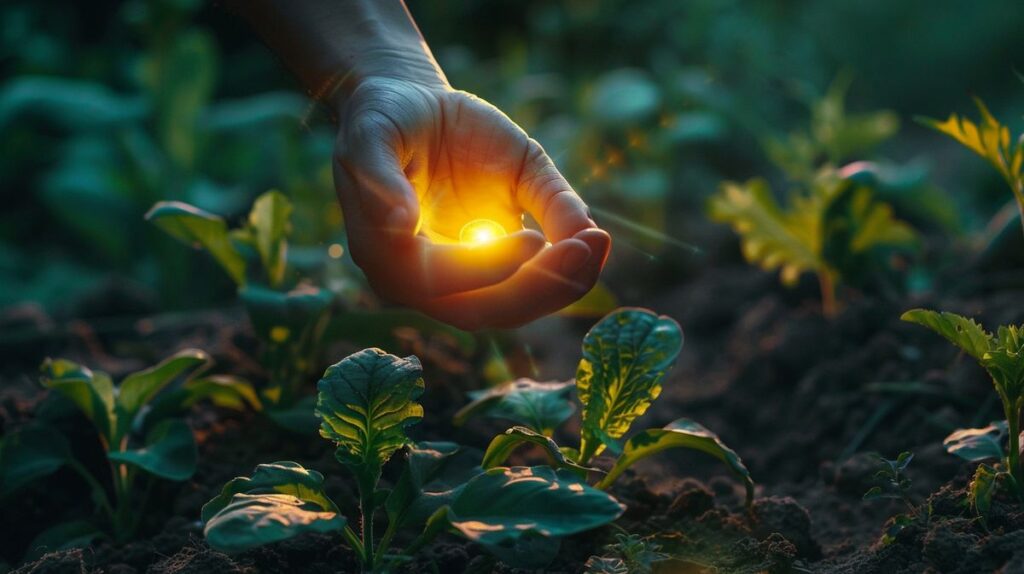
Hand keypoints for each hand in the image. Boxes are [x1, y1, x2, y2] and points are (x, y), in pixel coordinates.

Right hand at [332, 77, 610, 329]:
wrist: (410, 110)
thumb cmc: (385, 119)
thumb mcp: (371, 133)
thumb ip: (379, 176)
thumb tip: (399, 224)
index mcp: (388, 257)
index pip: (438, 283)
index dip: (487, 268)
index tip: (533, 239)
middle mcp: (424, 281)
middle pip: (483, 310)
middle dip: (537, 288)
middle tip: (584, 248)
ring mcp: (465, 275)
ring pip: (515, 306)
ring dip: (562, 283)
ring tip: (597, 242)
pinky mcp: (498, 258)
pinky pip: (534, 279)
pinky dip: (568, 267)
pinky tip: (595, 237)